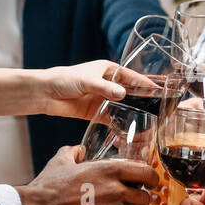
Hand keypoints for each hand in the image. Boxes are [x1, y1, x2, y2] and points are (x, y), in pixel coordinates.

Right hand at [15, 145, 156, 204]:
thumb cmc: (47, 187)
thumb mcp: (61, 161)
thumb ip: (74, 152)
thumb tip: (79, 149)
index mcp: (109, 170)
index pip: (146, 172)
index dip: (152, 179)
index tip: (151, 184)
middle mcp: (116, 191)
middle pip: (146, 198)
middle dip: (141, 202)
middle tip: (133, 204)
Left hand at [36, 61, 156, 119]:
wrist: (45, 94)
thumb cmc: (63, 80)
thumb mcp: (86, 81)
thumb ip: (104, 88)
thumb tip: (122, 94)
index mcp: (109, 70)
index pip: (133, 77)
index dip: (146, 84)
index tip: (159, 91)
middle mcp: (109, 85)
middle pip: (131, 94)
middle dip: (143, 102)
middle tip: (157, 112)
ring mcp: (103, 99)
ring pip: (123, 108)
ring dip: (132, 116)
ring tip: (146, 125)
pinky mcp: (96, 113)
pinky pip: (111, 120)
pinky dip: (118, 126)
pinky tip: (127, 133)